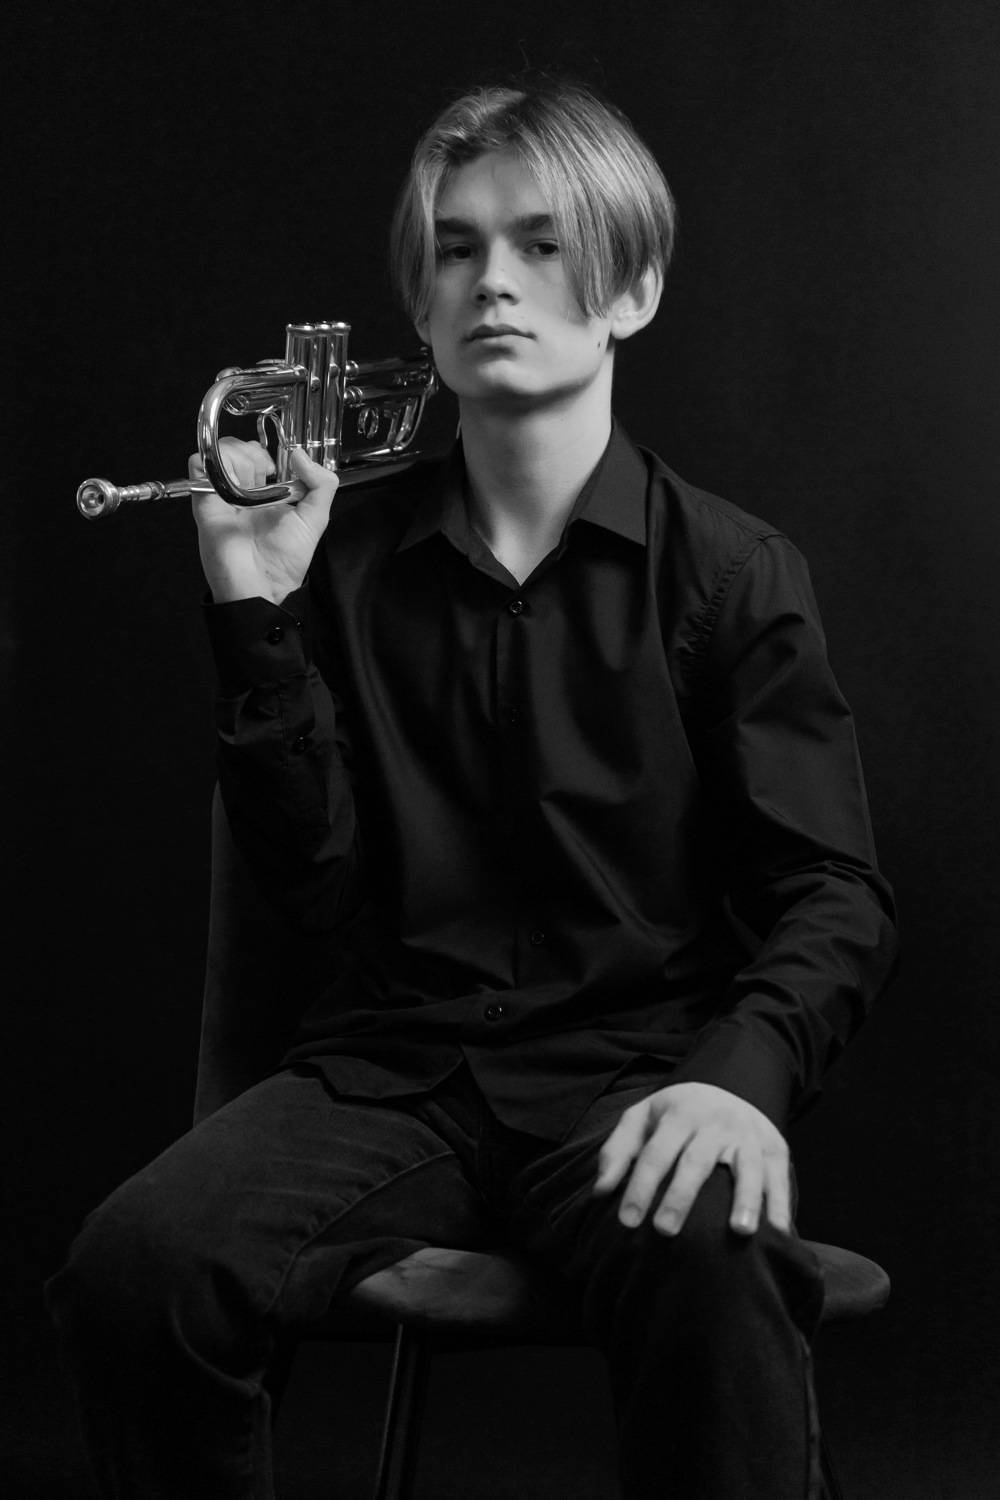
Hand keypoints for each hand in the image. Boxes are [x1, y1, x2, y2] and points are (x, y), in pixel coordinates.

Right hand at [190, 439, 338, 603]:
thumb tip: (301, 454)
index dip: (270, 450)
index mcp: (266, 494)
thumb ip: (322, 484)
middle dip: (254, 453)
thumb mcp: (316, 519)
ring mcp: (222, 495)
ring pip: (221, 451)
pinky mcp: (204, 500)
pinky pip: (199, 465)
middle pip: (238, 447)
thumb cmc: (285, 561)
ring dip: (238, 458)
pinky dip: (213, 463)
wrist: (261, 584)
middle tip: (265, 474)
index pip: (259, 454)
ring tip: (249, 484)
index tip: (282, 462)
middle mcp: (242, 492)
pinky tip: (232, 482)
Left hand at [592, 1080, 789, 1237]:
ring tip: (740, 1232)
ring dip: (745, 1199)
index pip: (655, 1153)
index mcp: (679, 1115)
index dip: (639, 1187)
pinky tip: (779, 1233)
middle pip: (695, 1161)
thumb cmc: (677, 1115)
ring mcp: (747, 1136)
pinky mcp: (775, 1149)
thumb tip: (600, 1192)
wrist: (732, 1086)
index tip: (626, 1222)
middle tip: (664, 1231)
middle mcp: (714, 1124)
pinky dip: (781, 1205)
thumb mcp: (642, 1117)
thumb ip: (618, 1151)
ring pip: (746, 1167)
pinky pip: (779, 1178)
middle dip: (680, 1196)